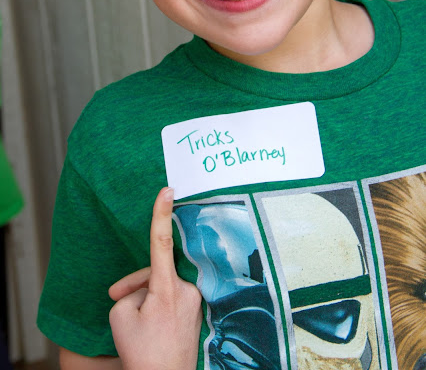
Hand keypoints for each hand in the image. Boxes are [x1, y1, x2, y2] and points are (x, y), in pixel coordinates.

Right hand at [109, 188, 201, 369]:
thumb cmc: (142, 353)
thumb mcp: (121, 317)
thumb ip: (131, 292)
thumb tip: (145, 288)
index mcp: (167, 288)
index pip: (161, 242)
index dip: (161, 214)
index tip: (167, 190)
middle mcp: (187, 291)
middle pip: (155, 271)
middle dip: (134, 283)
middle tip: (115, 298)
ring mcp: (195, 301)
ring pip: (164, 284)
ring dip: (146, 296)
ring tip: (134, 321)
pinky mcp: (198, 310)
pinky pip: (174, 296)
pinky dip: (160, 303)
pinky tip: (152, 324)